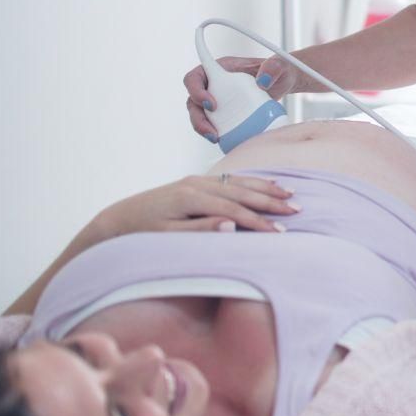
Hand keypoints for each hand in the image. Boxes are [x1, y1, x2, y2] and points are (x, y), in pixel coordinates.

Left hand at [89, 174, 299, 239]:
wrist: (118, 220)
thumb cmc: (142, 234)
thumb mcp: (168, 236)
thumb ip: (201, 230)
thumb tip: (231, 225)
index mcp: (190, 198)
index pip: (234, 210)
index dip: (259, 221)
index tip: (280, 232)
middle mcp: (196, 184)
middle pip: (241, 192)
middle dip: (270, 201)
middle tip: (296, 209)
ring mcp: (196, 180)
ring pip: (238, 182)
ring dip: (265, 187)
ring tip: (289, 193)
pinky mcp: (194, 182)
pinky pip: (229, 179)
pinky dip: (250, 182)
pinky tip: (264, 184)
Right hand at [184, 55, 295, 140]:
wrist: (283, 85)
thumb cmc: (278, 72)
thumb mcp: (280, 66)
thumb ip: (274, 67)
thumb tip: (264, 80)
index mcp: (220, 69)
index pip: (195, 77)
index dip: (195, 90)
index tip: (211, 104)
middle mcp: (214, 85)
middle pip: (193, 101)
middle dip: (198, 118)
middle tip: (212, 130)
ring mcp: (218, 100)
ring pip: (200, 115)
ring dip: (203, 129)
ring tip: (216, 138)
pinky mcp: (225, 114)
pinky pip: (213, 125)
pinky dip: (215, 133)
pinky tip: (224, 141)